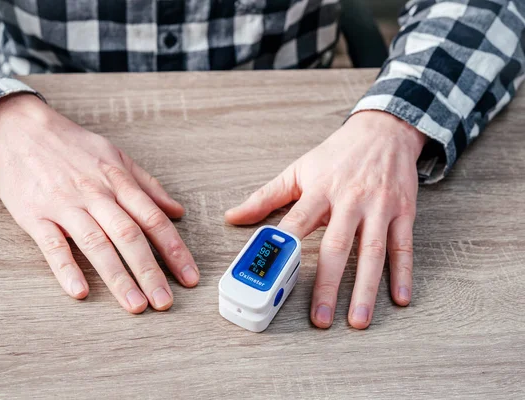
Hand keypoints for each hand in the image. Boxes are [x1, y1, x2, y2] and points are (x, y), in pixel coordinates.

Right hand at [0, 94, 198, 312]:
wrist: (21, 129)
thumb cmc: (73, 146)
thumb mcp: (117, 157)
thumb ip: (148, 186)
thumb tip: (177, 211)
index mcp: (118, 181)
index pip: (153, 219)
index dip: (174, 250)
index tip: (189, 277)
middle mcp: (95, 194)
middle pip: (129, 235)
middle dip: (150, 271)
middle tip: (165, 302)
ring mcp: (65, 205)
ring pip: (96, 243)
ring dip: (117, 277)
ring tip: (135, 305)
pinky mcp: (35, 215)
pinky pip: (52, 245)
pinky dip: (66, 268)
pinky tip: (79, 291)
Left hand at [226, 111, 425, 328]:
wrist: (383, 131)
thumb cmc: (336, 155)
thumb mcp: (298, 169)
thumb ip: (265, 196)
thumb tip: (232, 217)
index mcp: (320, 189)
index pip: (298, 222)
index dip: (285, 247)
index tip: (274, 273)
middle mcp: (350, 199)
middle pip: (337, 246)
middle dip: (327, 284)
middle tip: (320, 318)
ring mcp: (379, 206)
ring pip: (373, 252)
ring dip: (365, 288)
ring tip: (358, 320)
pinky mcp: (403, 211)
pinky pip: (403, 246)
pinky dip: (403, 273)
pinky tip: (399, 299)